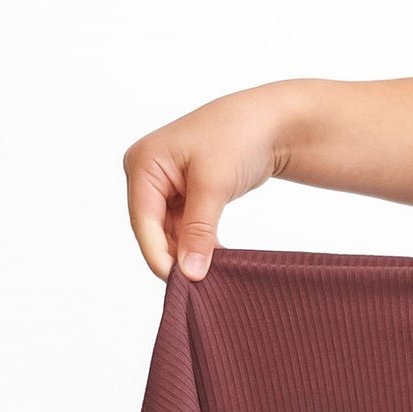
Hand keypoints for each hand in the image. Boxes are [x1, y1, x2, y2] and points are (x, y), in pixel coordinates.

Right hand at [123, 84, 290, 280]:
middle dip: (176, 257)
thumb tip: (189, 272)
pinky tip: (219, 261)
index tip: (182, 285)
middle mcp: (147, 175)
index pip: (143, 222)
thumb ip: (198, 230)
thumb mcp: (214, 185)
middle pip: (154, 231)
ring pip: (171, 235)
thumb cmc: (237, 137)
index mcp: (143, 164)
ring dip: (190, 255)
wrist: (269, 123)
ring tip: (215, 276)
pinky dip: (201, 246)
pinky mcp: (185, 196)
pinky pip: (186, 230)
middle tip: (201, 288)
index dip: (160, 256)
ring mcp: (165, 186)